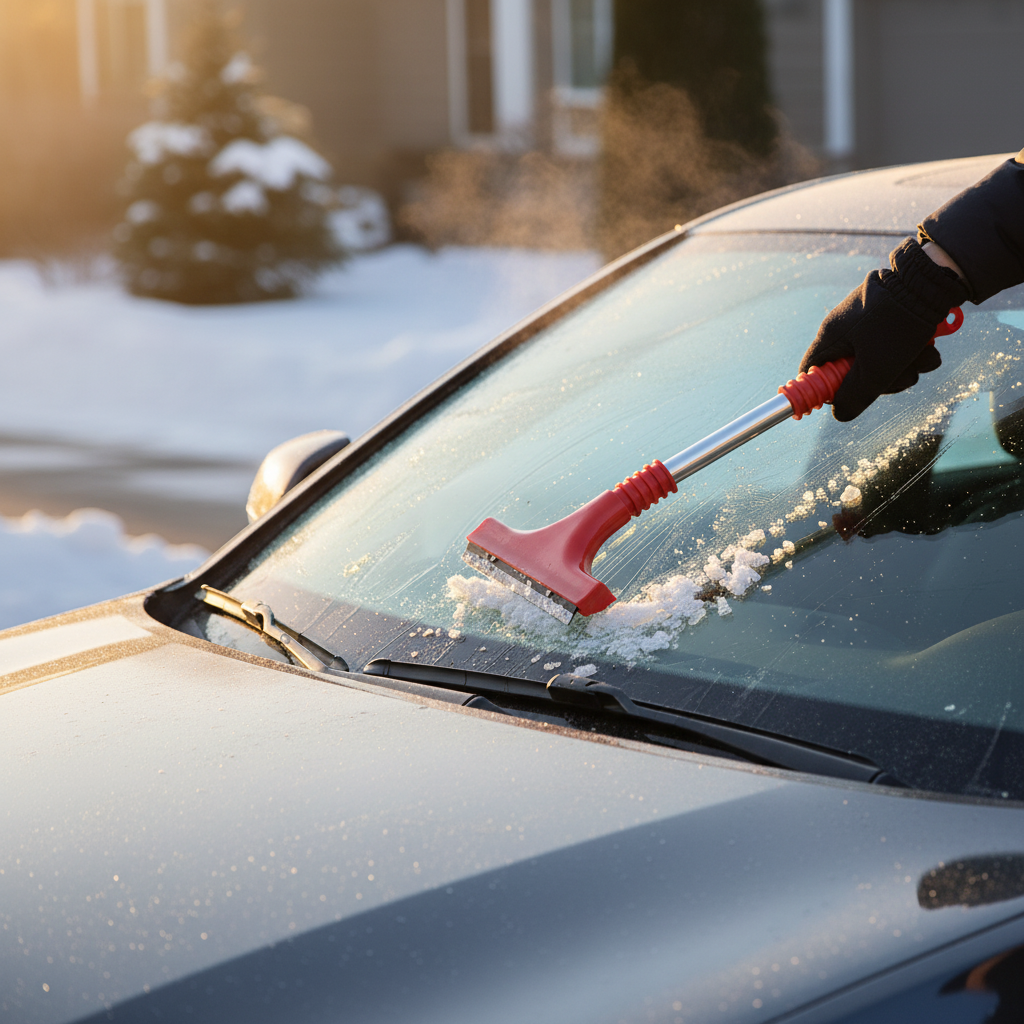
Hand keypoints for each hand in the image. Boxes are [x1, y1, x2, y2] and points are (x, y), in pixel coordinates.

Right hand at [800, 238, 969, 420]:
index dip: (824, 390)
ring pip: (882, 362)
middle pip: (852, 372)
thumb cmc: (898, 323)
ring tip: (922, 358)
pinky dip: (915, 353)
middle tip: (900, 378)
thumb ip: (855, 396)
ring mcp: (871, 322)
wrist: (934, 279)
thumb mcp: (876, 368)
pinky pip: (898, 347)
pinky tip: (928, 348)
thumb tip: (840, 414)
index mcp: (831, 336)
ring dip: (905, 368)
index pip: (812, 371)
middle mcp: (847, 328)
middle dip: (881, 382)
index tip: (844, 400)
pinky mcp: (893, 318)